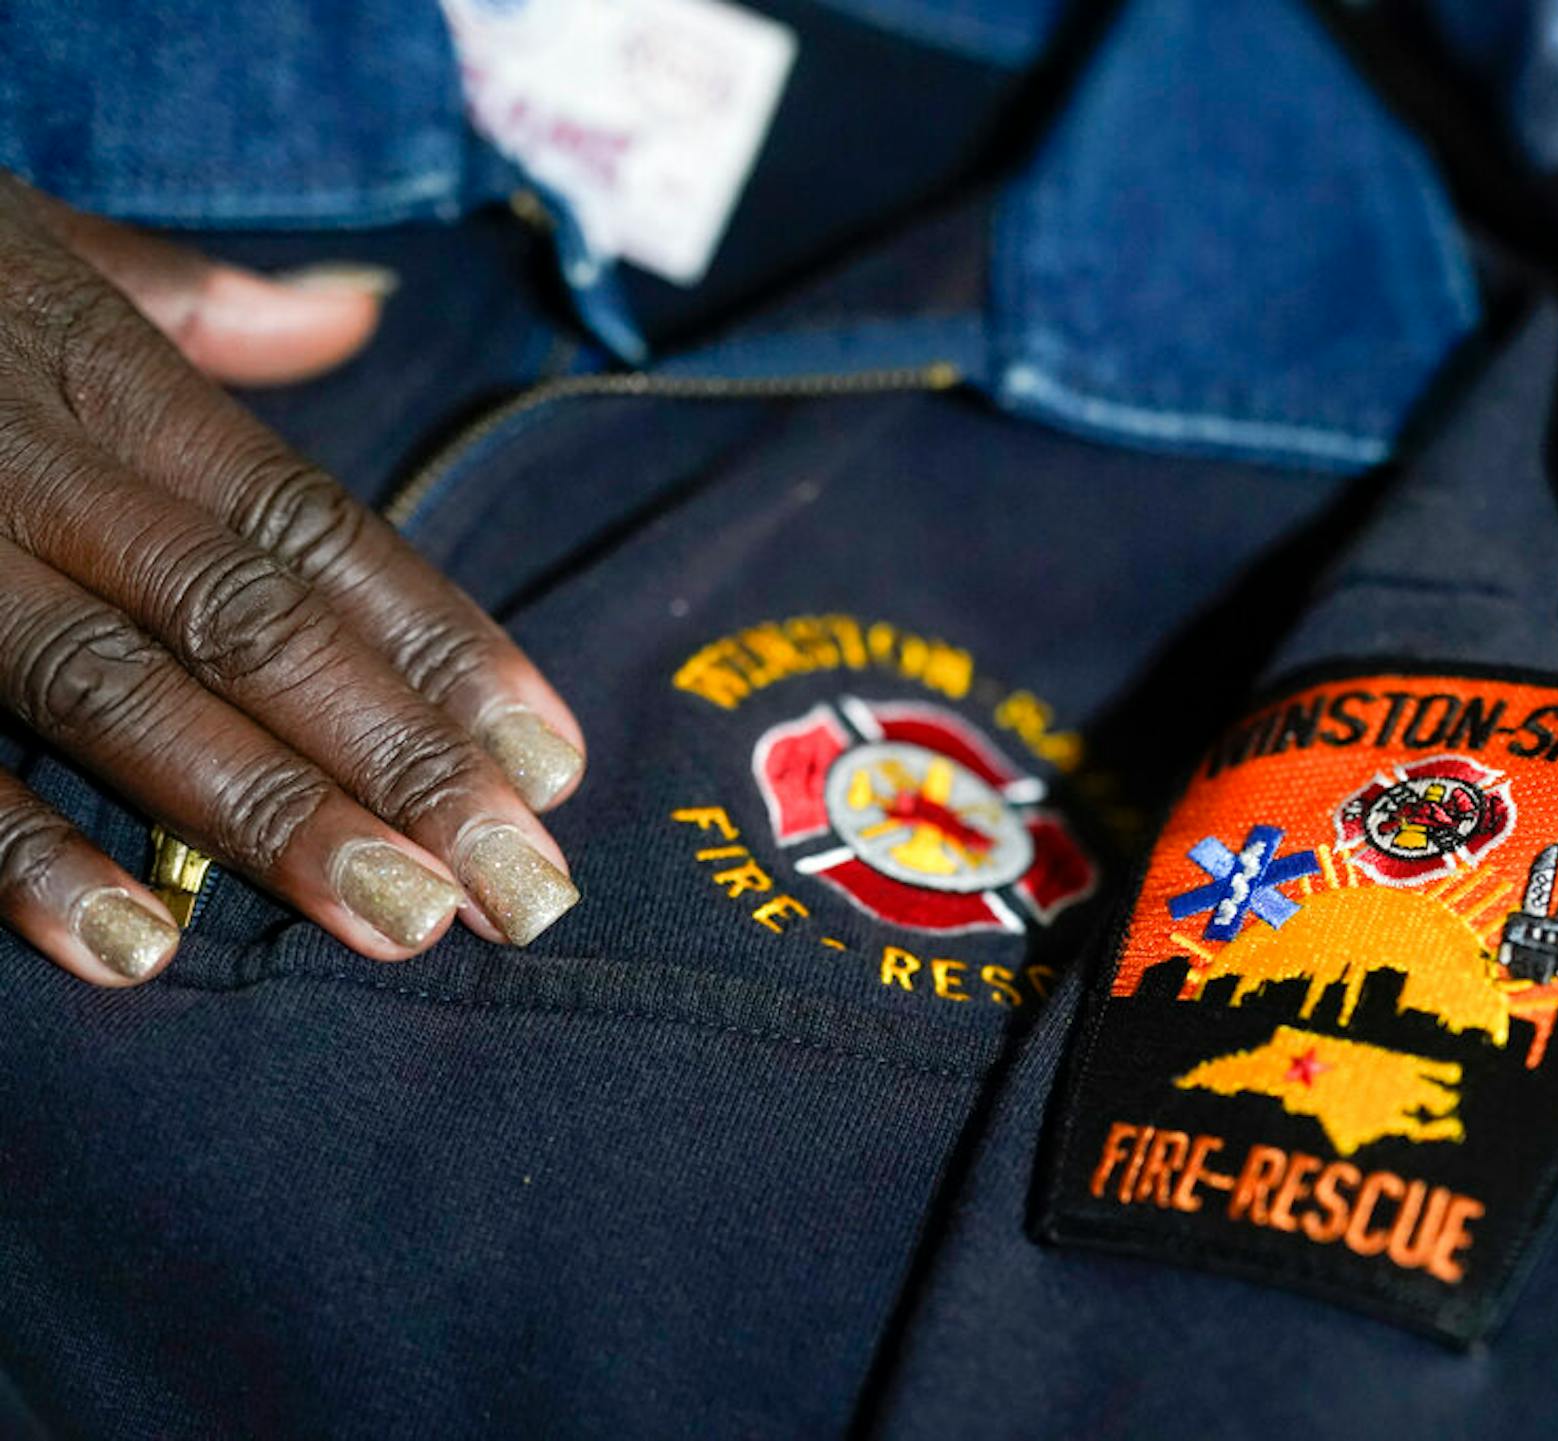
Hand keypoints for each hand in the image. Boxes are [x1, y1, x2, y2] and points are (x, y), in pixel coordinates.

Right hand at [0, 173, 584, 985]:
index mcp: (114, 392)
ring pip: (116, 691)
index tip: (557, 765)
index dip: (444, 650)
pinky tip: (136, 947)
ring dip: (267, 815)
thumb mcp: (41, 249)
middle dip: (403, 763)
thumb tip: (355, 307)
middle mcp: (41, 471)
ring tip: (400, 922)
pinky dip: (19, 851)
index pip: (318, 536)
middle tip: (528, 891)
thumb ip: (199, 306)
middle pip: (256, 627)